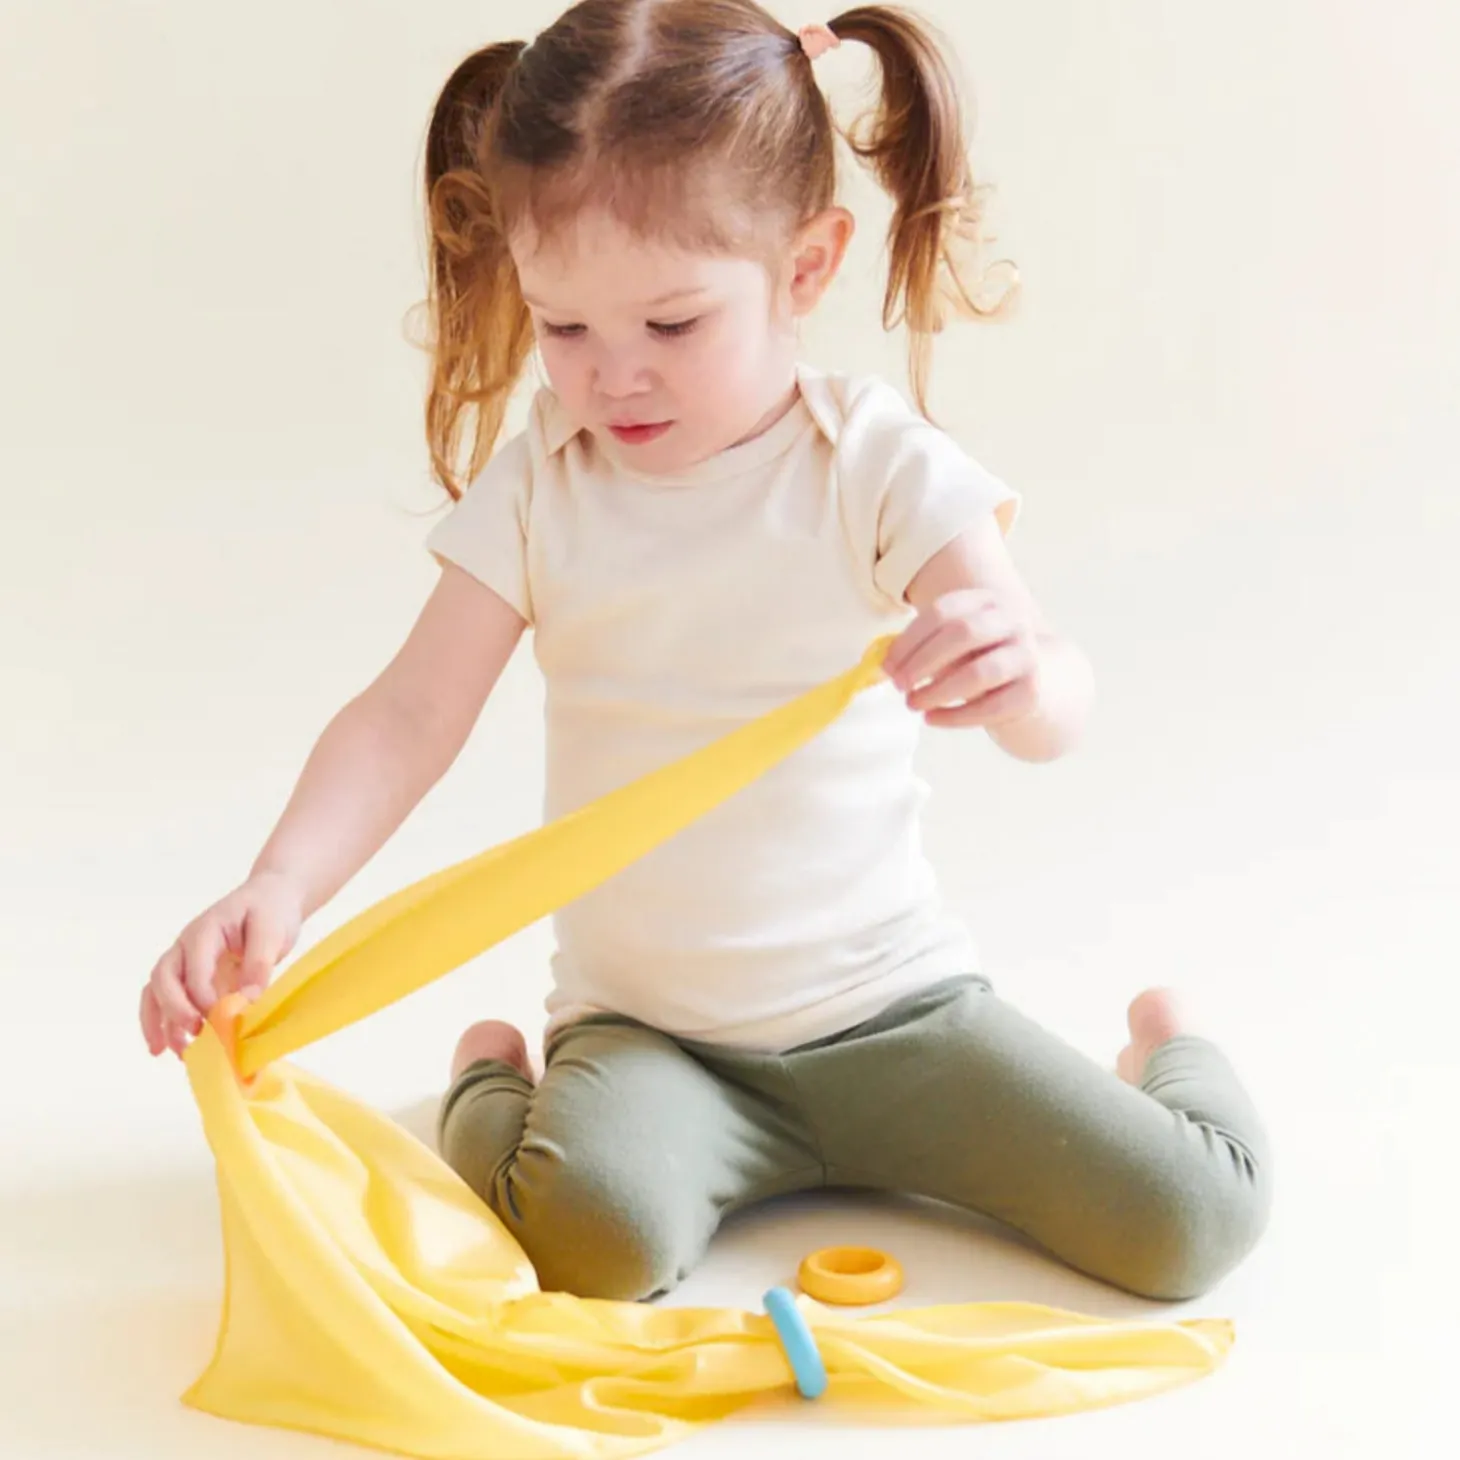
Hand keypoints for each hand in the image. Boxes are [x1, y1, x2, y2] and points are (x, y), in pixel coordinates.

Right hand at [140, 870, 303, 1057]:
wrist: (271, 897)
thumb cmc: (271, 910)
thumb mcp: (273, 930)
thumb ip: (259, 962)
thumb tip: (246, 999)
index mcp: (206, 930)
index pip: (194, 966)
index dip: (203, 995)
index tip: (222, 1018)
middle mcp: (186, 946)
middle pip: (163, 978)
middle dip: (174, 1009)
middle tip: (196, 1032)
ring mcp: (185, 961)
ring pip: (156, 991)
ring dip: (160, 1022)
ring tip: (174, 1052)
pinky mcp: (191, 977)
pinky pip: (166, 1000)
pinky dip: (164, 1023)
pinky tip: (172, 1047)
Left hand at [883, 589, 1039, 728]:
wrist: (1026, 681)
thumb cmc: (975, 658)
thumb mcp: (951, 645)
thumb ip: (922, 648)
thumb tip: (886, 665)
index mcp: (986, 600)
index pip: (942, 611)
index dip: (909, 640)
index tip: (887, 665)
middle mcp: (1012, 621)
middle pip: (962, 634)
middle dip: (923, 661)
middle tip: (899, 685)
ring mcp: (1026, 655)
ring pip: (978, 673)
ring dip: (937, 691)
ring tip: (912, 704)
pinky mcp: (1031, 692)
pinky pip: (990, 707)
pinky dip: (955, 716)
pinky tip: (932, 719)